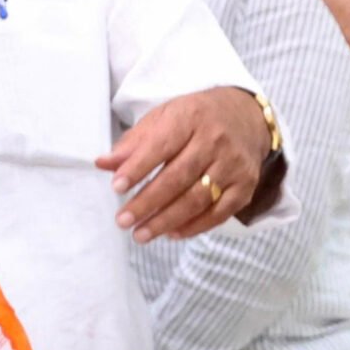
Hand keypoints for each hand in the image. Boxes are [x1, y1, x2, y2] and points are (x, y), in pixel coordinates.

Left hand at [97, 86, 268, 242]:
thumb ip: (134, 142)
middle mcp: (216, 140)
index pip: (162, 145)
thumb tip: (103, 164)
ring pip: (198, 198)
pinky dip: (195, 226)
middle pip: (179, 177)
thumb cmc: (196, 119)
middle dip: (148, 202)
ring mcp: (233, 165)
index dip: (138, 167)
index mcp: (191, 118)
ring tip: (141, 234)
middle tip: (123, 221)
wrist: (246, 116)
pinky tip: (172, 233)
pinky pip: (220, 212)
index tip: (116, 187)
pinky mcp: (245, 185)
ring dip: (167, 220)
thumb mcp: (164, 117)